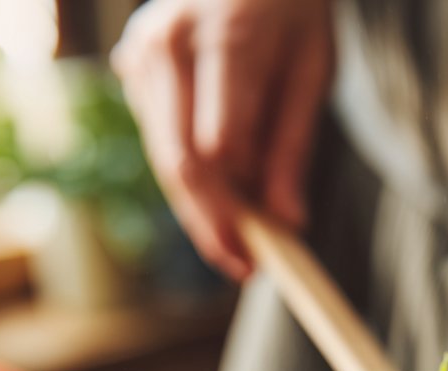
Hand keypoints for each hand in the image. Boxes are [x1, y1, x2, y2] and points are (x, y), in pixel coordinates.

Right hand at [111, 0, 333, 280]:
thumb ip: (294, 147)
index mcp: (226, 38)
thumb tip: (288, 222)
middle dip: (212, 226)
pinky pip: (160, 143)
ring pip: (165, 160)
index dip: (236, 210)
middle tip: (245, 268)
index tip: (262, 255)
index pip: (218, 148)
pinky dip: (190, 182)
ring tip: (238, 246)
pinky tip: (221, 203)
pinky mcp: (134, 67)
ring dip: (199, 210)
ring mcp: (144, 54)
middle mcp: (171, 43)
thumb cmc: (291, 10)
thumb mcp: (313, 70)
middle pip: (182, 162)